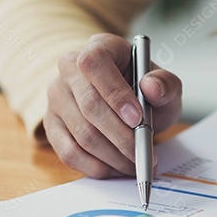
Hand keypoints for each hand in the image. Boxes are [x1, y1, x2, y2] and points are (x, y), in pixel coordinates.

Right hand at [44, 33, 181, 177]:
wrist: (124, 102)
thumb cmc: (142, 89)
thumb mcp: (164, 84)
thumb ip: (165, 84)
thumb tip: (152, 88)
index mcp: (98, 47)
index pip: (95, 64)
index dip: (115, 93)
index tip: (138, 118)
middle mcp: (69, 68)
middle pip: (89, 105)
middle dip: (120, 136)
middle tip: (143, 153)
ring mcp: (56, 97)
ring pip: (82, 134)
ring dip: (113, 156)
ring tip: (136, 164)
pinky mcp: (51, 124)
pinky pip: (69, 152)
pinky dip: (96, 167)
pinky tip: (116, 168)